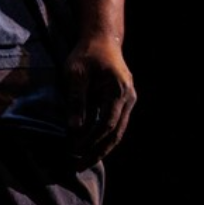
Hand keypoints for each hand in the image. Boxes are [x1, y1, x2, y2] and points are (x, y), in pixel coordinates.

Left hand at [61, 32, 135, 168]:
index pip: (106, 124)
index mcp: (118, 91)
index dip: (90, 140)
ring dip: (102, 146)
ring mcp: (129, 100)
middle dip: (98, 151)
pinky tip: (91, 146)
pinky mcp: (124, 101)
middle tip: (79, 165)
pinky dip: (104, 136)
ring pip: (118, 131)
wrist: (102, 39)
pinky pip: (116, 123)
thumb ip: (76, 101)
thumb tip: (74, 129)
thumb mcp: (76, 74)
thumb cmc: (86, 55)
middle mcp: (129, 98)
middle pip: (116, 132)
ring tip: (84, 159)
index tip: (74, 151)